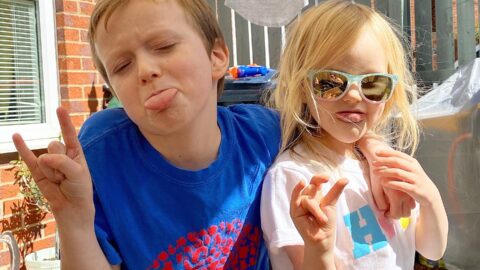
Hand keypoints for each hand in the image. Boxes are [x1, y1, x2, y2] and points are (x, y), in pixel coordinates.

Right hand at [12, 107, 93, 224]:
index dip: (64, 121)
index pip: (69, 134)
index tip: (59, 108)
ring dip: (52, 172)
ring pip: (44, 158)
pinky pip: (27, 157)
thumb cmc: (80, 189)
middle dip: (60, 162)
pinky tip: (16, 135)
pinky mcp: (37, 171)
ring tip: (59, 181)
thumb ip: (63, 162)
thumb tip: (43, 157)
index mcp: (75, 152)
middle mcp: (61, 154)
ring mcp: (48, 162)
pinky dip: (21, 147)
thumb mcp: (78, 174)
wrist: (71, 208)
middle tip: (66, 176)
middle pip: (55, 146)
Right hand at [290, 175, 347, 251]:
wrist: (323, 238)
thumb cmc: (327, 223)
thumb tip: (346, 178)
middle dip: (317, 193)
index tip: (328, 178)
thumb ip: (335, 191)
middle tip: (325, 204)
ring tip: (322, 220)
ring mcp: (300, 204)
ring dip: (315, 208)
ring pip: (307, 197)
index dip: (320, 177)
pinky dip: (297, 189)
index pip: (315, 181)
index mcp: (316, 194)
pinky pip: (295, 197)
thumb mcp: (331, 204)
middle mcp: (307, 197)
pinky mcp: (294, 211)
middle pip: (310, 187)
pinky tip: (302, 182)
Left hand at [357, 135, 414, 217]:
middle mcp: (414, 168)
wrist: (429, 194)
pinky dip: (390, 183)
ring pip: (398, 172)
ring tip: (375, 172)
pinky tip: (382, 182)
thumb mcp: (410, 169)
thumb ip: (399, 163)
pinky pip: (401, 185)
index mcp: (413, 162)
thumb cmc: (415, 180)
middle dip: (383, 161)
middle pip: (397, 161)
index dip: (387, 153)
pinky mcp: (414, 189)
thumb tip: (383, 156)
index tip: (376, 152)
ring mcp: (415, 178)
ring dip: (385, 171)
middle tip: (373, 163)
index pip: (398, 154)